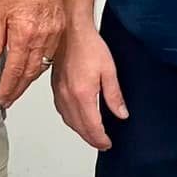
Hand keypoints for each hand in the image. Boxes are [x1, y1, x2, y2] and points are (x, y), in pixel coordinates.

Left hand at [0, 0, 63, 108]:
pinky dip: (41, 65)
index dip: (7, 87)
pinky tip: (34, 67)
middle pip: (30, 73)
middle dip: (18, 89)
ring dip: (29, 79)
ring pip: (42, 66)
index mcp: (24, 35)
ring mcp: (54, 34)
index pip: (14, 70)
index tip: (1, 97)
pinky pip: (51, 54)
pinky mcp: (61, 29)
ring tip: (19, 87)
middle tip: (8, 98)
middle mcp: (42, 38)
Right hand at [53, 21, 128, 150]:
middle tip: (102, 144)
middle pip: (79, 128)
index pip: (92, 127)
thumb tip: (121, 114)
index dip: (101, 139)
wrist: (71, 32)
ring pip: (69, 122)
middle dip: (92, 139)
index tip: (108, 144)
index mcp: (82, 95)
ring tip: (92, 135)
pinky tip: (77, 119)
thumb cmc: (89, 46)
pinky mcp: (55, 88)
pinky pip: (62, 112)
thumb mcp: (109, 71)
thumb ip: (114, 96)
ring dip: (81, 131)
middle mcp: (68, 97)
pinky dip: (71, 121)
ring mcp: (59, 93)